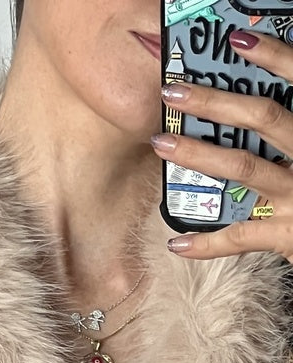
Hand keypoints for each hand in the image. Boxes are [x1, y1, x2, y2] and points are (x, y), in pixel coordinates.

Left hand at [150, 29, 292, 261]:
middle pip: (263, 118)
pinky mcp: (286, 234)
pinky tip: (176, 243)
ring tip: (161, 143)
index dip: (274, 57)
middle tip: (173, 92)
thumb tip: (246, 110)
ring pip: (243, 167)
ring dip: (197, 153)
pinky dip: (205, 243)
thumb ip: (285, 129)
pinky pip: (239, 236)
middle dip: (215, 102)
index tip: (238, 39)